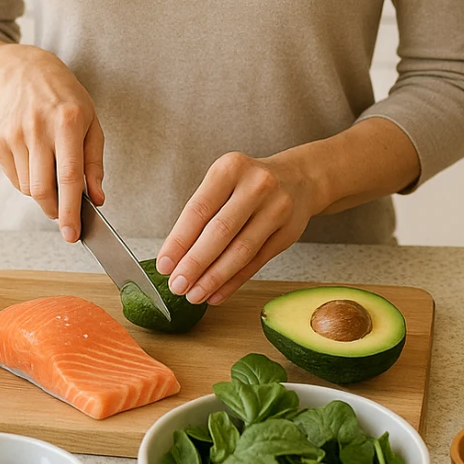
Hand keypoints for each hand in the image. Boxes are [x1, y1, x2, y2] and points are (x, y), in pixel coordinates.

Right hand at [0, 46, 104, 241]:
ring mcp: (14, 134)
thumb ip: (94, 163)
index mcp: (68, 122)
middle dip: (55, 211)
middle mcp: (38, 128)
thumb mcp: (92, 124)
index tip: (73, 234)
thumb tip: (97, 199)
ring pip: (28, 188)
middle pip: (43, 189)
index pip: (68, 176)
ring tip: (51, 170)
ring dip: (43, 193)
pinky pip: (15, 179)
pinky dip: (28, 180)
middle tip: (65, 216)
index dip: (71, 210)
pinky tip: (35, 160)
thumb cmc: (66, 100)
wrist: (25, 73)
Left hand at [155, 150, 319, 306]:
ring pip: (240, 251)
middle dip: (195, 263)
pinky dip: (234, 281)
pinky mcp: (288, 233)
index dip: (178, 241)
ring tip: (194, 294)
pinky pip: (256, 262)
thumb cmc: (248, 184)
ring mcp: (277, 209)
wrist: (298, 179)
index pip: (198, 210)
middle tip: (177, 285)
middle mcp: (256, 186)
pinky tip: (217, 293)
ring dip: (214, 278)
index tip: (164, 265)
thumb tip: (174, 258)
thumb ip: (201, 215)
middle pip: (220, 232)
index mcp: (230, 168)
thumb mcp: (223, 182)